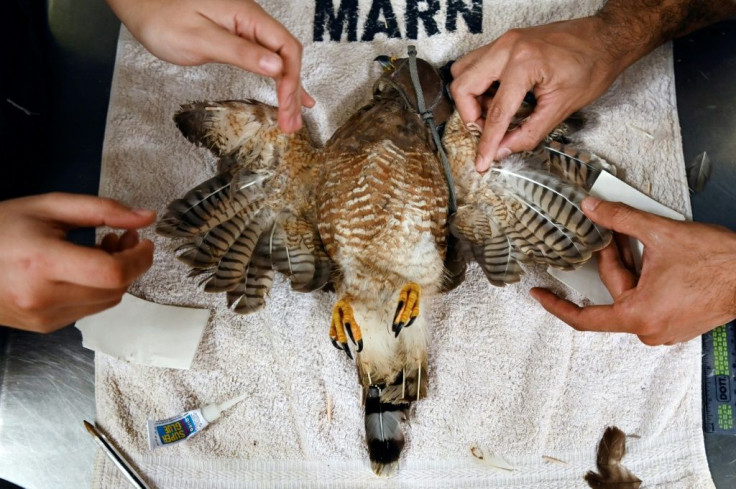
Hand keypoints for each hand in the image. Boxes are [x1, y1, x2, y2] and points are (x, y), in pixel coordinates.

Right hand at [0, 193, 155, 332]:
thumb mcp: (48, 207)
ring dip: (117, 277)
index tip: (143, 241)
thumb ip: (102, 210)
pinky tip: (84, 270)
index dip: (139, 258)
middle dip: (131, 263)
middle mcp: (44, 297)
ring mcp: (44, 317)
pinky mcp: (45, 327)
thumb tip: (146, 217)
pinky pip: (89, 309)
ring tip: (102, 250)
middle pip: (116, 288)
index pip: (113, 273)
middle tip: (122, 238)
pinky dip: (98, 289)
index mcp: (43, 263)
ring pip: (107, 302)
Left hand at [106, 0, 314, 132]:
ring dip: (287, 91)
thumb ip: (239, 52)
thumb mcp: (200, 39)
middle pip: (287, 57)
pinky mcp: (238, 38)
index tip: (285, 106)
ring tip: (291, 120)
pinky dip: (279, 80)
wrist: (141, 4)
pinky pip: (267, 60)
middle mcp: (252, 20)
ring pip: (279, 61)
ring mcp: (247, 29)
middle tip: (291, 124)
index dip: (291, 80)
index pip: (286, 49)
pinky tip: (289, 96)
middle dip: (292, 92)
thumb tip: (275, 66)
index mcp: (247, 16)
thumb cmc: (162, 18)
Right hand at [450, 17, 625, 171]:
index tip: (482, 161)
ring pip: (463, 72)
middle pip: (463, 86)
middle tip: (487, 130)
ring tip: (493, 111)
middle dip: (470, 115)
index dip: (487, 141)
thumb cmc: (592, 66)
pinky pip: (474, 63)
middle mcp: (507, 48)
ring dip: (471, 97)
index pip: (497, 111)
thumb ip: (529, 132)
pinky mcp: (504, 42)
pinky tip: (498, 96)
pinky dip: (478, 84)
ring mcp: (503, 41)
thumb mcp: (562, 106)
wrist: (605, 39)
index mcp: (525, 63)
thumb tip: (503, 151)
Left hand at [530, 197, 735, 344]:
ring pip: (632, 295)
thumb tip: (593, 208)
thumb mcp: (661, 233)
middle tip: (612, 232)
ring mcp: (666, 329)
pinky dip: (645, 278)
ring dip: (631, 268)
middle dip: (612, 260)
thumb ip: (620, 219)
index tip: (540, 296)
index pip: (585, 317)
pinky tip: (653, 258)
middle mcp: (650, 329)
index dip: (557, 305)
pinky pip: (649, 300)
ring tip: (636, 241)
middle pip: (614, 292)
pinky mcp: (679, 323)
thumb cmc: (720, 263)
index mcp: (638, 314)